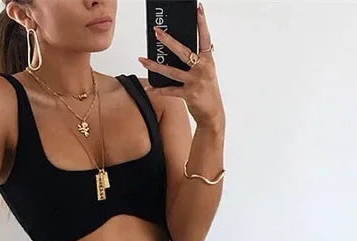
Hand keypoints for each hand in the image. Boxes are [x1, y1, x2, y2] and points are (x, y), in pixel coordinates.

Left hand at [138, 2, 223, 129]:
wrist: (213, 114)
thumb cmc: (208, 92)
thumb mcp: (207, 73)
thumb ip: (198, 60)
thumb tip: (184, 49)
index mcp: (208, 60)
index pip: (204, 38)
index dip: (202, 23)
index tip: (198, 9)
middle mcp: (202, 69)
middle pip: (183, 51)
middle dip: (168, 40)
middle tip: (157, 32)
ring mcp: (195, 82)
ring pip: (171, 71)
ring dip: (155, 66)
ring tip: (143, 60)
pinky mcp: (189, 94)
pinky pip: (170, 90)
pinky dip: (158, 90)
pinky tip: (149, 87)